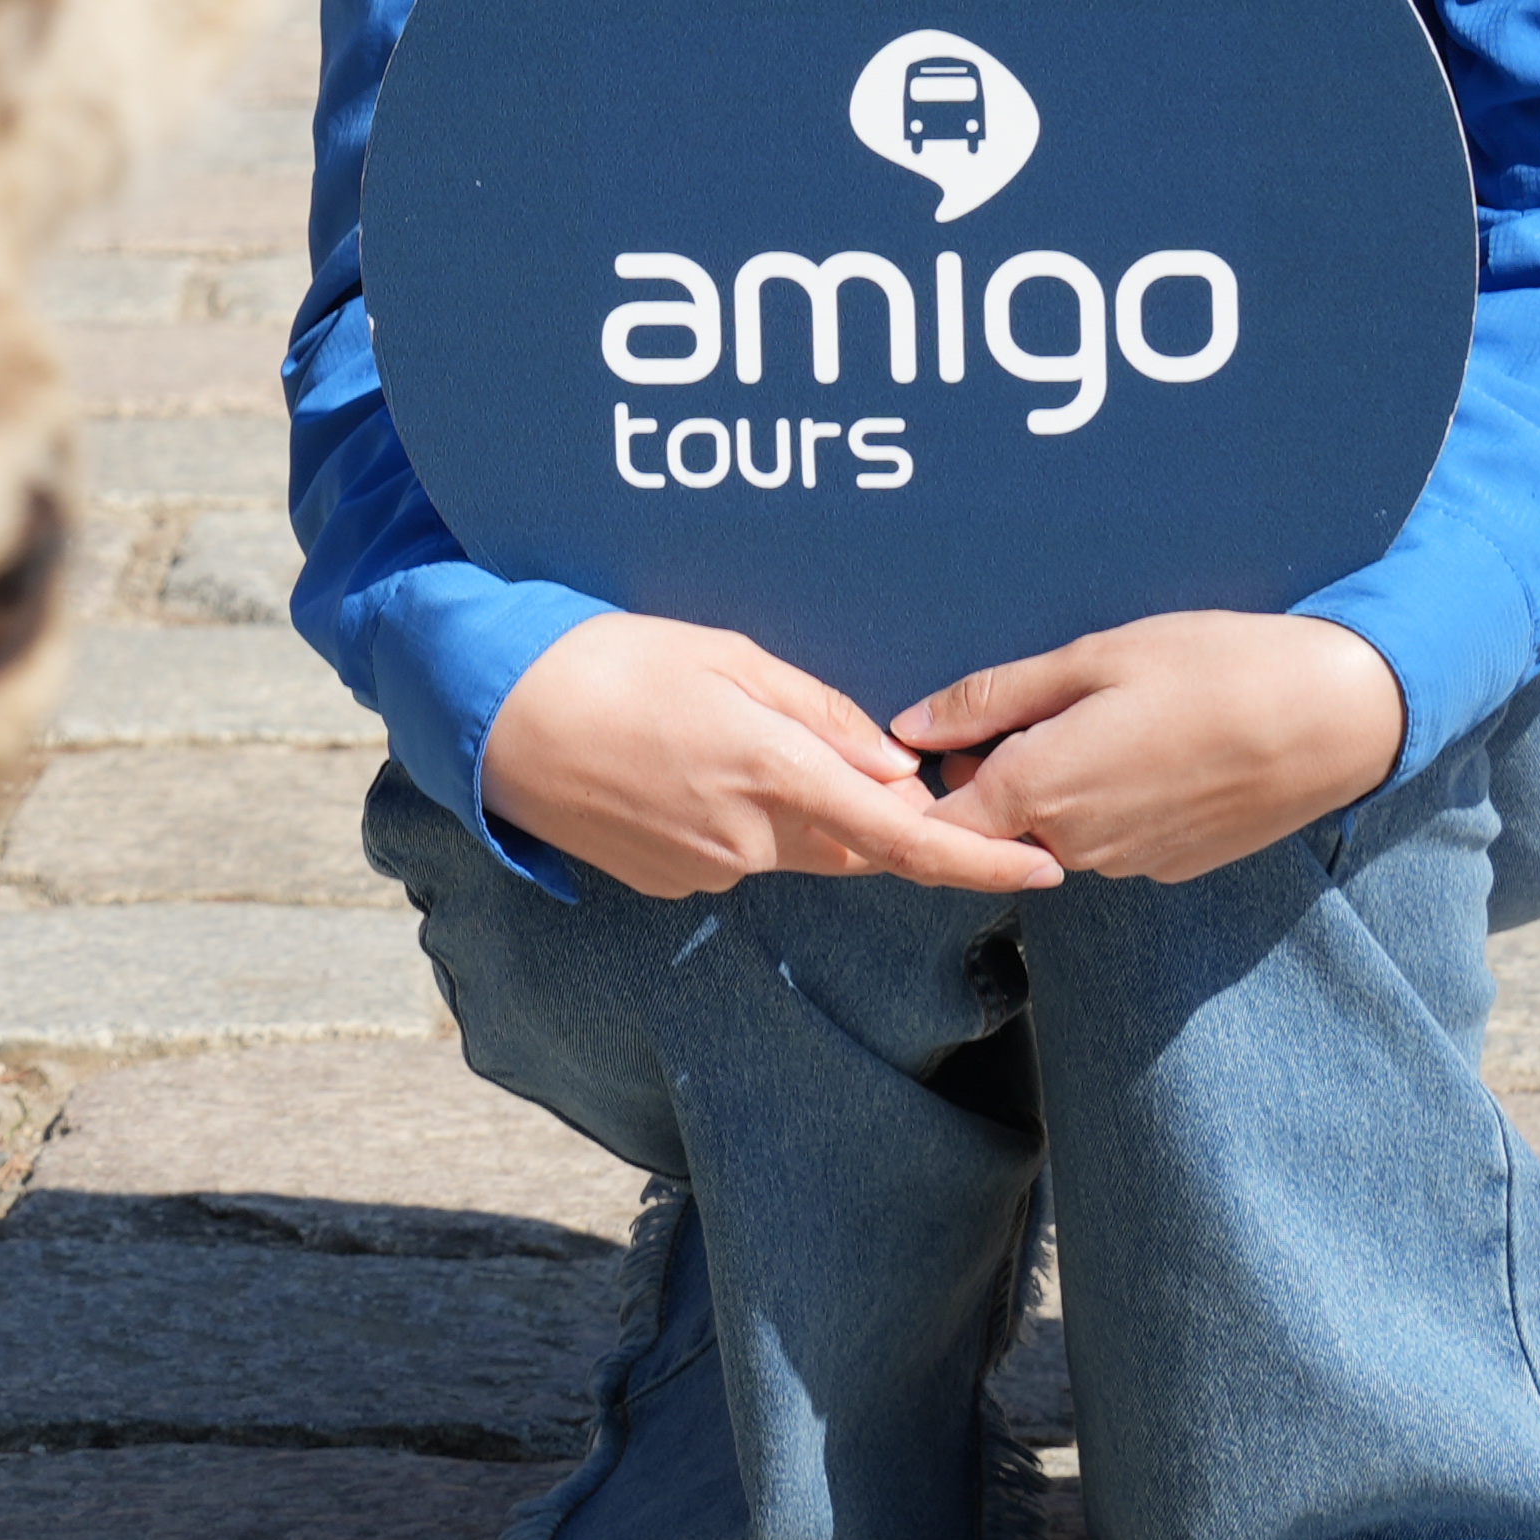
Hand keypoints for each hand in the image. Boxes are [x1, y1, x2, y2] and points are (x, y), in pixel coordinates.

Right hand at [478, 612, 1067, 905]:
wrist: (496, 717)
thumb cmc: (608, 663)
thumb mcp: (728, 658)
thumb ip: (824, 715)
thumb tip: (899, 765)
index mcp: (776, 775)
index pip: (904, 837)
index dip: (980, 860)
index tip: (1042, 869)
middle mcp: (749, 839)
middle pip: (852, 842)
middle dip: (866, 805)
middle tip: (818, 733)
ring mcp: (705, 868)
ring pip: (792, 846)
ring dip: (790, 801)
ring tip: (713, 729)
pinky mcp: (668, 881)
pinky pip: (736, 853)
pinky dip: (733, 813)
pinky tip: (679, 762)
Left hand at [889, 611, 1408, 887]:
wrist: (1335, 718)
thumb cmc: (1213, 668)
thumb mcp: (1092, 658)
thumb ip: (991, 699)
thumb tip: (912, 726)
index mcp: (1038, 791)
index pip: (938, 824)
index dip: (924, 786)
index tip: (935, 743)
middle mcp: (1075, 846)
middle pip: (995, 825)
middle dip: (990, 774)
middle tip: (1037, 703)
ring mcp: (1126, 864)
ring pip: (1054, 831)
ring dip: (1055, 785)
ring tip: (1110, 715)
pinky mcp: (1170, 866)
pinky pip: (1110, 837)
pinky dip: (1110, 800)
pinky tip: (1153, 747)